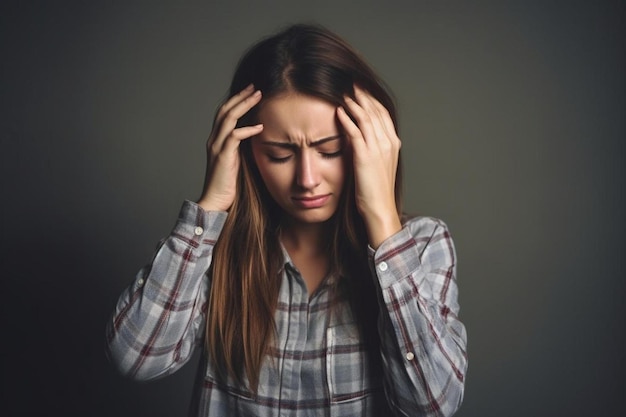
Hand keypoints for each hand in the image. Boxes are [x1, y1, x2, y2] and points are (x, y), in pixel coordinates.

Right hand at [197, 85, 262, 210]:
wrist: (215, 202)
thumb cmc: (228, 185)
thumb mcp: (237, 161)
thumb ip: (242, 148)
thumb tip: (257, 137)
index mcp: (216, 140)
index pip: (224, 113)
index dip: (237, 101)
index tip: (251, 92)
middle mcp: (214, 140)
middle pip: (225, 110)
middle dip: (240, 96)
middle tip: (255, 87)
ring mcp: (217, 147)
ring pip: (228, 118)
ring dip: (244, 105)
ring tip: (258, 96)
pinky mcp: (223, 156)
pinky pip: (234, 137)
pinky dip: (247, 129)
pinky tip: (260, 127)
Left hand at [336, 85, 401, 247]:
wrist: (380, 209)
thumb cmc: (375, 191)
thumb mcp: (377, 165)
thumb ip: (372, 149)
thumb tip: (359, 137)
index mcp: (393, 143)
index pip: (382, 113)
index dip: (371, 99)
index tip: (360, 88)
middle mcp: (388, 142)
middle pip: (375, 110)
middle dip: (362, 95)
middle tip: (350, 82)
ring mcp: (378, 148)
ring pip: (366, 117)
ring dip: (354, 102)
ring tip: (342, 91)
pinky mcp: (365, 156)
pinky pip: (355, 132)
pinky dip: (347, 119)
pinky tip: (339, 111)